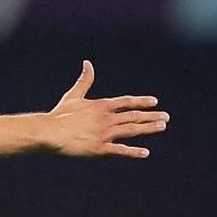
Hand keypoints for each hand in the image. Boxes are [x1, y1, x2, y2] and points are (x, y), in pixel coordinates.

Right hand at [45, 61, 168, 158]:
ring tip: (162, 126)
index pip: (126, 102)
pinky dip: (133, 152)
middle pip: (133, 116)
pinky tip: (145, 152)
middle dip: (151, 116)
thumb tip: (88, 63)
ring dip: (148, 128)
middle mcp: (107, 119)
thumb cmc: (59, 114)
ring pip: (131, 130)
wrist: (50, 132)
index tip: (154, 102)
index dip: (141, 101)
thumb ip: (84, 80)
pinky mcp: (99, 148)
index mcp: (101, 106)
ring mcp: (104, 133)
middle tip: (166, 117)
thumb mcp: (73, 96)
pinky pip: (120, 150)